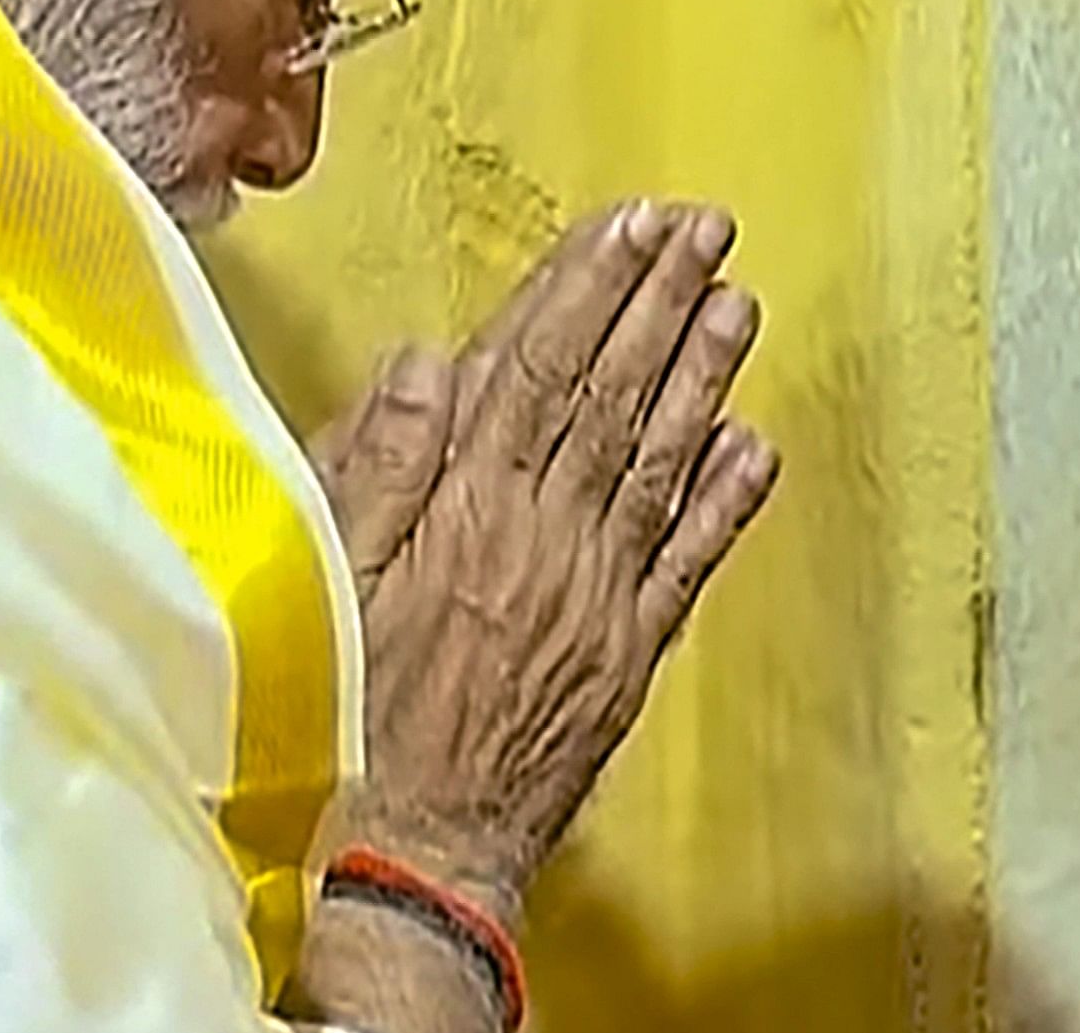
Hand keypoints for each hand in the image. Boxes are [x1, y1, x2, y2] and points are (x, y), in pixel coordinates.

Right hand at [335, 202, 780, 919]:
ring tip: (739, 302)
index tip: (627, 223)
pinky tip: (754, 445)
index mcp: (466, 511)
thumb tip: (425, 361)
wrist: (407, 856)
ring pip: (658, 462)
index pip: (535, 371)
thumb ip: (377, 468)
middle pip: (609, 398)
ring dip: (702, 377)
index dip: (585, 289)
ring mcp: (597, 596)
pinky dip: (724, 502)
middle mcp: (544, 539)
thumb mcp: (324, 581)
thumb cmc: (343, 717)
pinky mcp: (626, 654)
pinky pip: (687, 563)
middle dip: (658, 303)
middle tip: (706, 228)